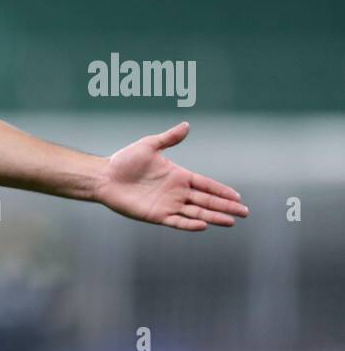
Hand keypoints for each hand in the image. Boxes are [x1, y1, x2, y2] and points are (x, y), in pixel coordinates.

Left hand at [96, 122, 248, 230]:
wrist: (104, 176)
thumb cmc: (125, 160)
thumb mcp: (149, 145)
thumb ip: (169, 138)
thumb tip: (186, 125)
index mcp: (179, 176)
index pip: (206, 185)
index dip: (222, 191)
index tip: (238, 197)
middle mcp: (176, 192)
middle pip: (207, 200)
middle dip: (226, 206)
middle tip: (245, 212)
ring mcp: (167, 205)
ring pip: (196, 212)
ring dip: (214, 217)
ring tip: (231, 221)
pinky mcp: (156, 215)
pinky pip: (177, 221)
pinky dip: (190, 223)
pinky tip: (204, 225)